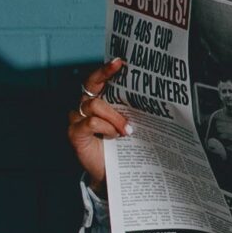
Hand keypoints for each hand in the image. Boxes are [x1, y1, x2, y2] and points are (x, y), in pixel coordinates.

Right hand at [66, 58, 131, 188]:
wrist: (115, 171)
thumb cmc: (124, 144)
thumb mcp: (131, 122)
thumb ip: (134, 108)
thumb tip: (155, 93)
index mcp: (99, 101)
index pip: (97, 80)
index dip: (106, 69)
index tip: (120, 61)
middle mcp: (85, 107)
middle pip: (91, 86)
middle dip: (106, 78)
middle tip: (124, 74)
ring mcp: (77, 119)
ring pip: (94, 105)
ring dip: (115, 117)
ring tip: (127, 130)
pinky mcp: (75, 133)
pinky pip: (90, 122)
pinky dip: (105, 127)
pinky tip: (114, 135)